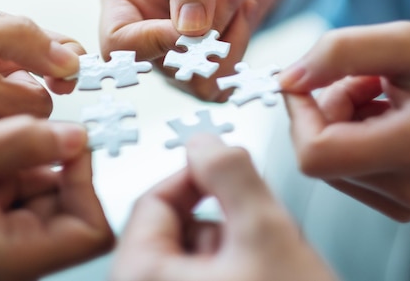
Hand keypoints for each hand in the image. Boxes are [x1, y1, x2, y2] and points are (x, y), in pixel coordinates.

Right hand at [0, 116, 112, 279]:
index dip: (91, 184)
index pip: (92, 229)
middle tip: (31, 132)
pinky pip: (18, 188)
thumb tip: (77, 136)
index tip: (70, 143)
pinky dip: (7, 164)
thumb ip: (20, 144)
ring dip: (28, 161)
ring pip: (45, 192)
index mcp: (12, 257)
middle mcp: (13, 254)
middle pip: (72, 208)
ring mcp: (0, 239)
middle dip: (57, 164)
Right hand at [100, 0, 283, 100]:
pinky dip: (239, 48)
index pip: (117, 44)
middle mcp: (142, 31)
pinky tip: (244, 13)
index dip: (153, 42)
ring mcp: (171, 53)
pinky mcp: (200, 66)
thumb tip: (189, 31)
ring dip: (228, 38)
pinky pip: (218, 81)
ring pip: (195, 76)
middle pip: (164, 62)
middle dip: (208, 31)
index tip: (195, 23)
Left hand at [109, 135, 334, 280]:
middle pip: (174, 231)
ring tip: (269, 273)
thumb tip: (205, 142)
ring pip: (194, 258)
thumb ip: (231, 176)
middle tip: (258, 235)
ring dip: (234, 252)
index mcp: (140, 280)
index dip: (196, 176)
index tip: (225, 168)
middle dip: (223, 223)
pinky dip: (235, 275)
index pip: (153, 201)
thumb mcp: (266, 236)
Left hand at [279, 21, 409, 220]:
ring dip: (341, 119)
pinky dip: (352, 136)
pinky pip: (344, 168)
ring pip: (328, 159)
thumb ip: (340, 52)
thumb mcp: (405, 42)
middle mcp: (408, 188)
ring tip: (383, 97)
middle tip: (366, 82)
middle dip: (327, 109)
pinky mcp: (399, 203)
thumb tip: (288, 81)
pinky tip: (386, 117)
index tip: (305, 82)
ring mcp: (404, 201)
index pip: (314, 153)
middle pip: (317, 152)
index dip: (299, 115)